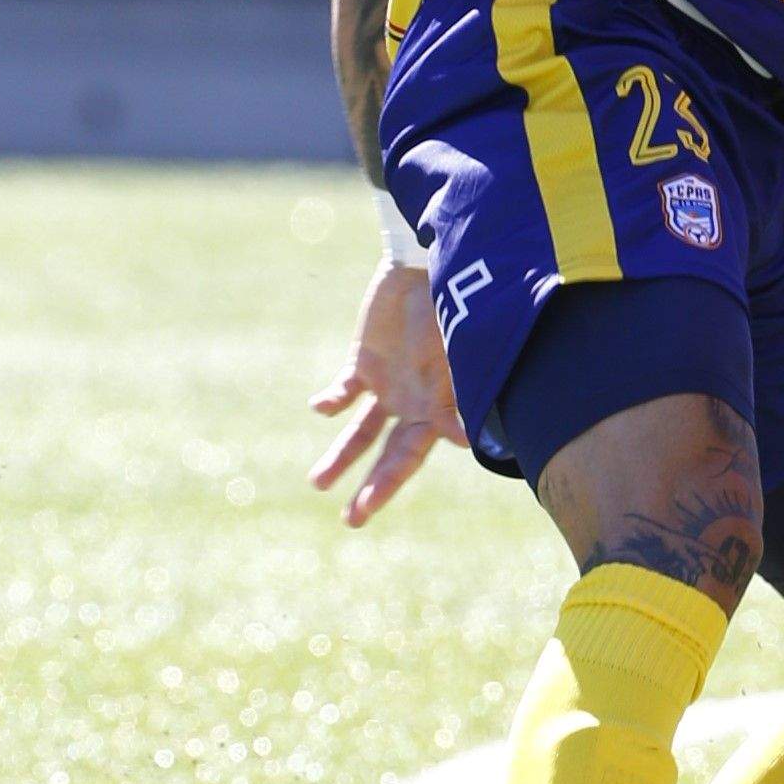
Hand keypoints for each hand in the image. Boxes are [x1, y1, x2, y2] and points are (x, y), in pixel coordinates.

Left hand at [308, 261, 466, 528]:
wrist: (423, 263)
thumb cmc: (446, 305)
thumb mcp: (451, 351)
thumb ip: (452, 395)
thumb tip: (466, 442)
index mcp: (437, 407)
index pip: (414, 455)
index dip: (394, 481)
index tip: (371, 504)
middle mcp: (415, 405)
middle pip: (389, 455)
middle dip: (371, 488)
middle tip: (352, 521)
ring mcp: (389, 386)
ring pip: (362, 434)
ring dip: (341, 458)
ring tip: (317, 483)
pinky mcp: (365, 363)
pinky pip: (345, 392)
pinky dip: (331, 401)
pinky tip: (321, 407)